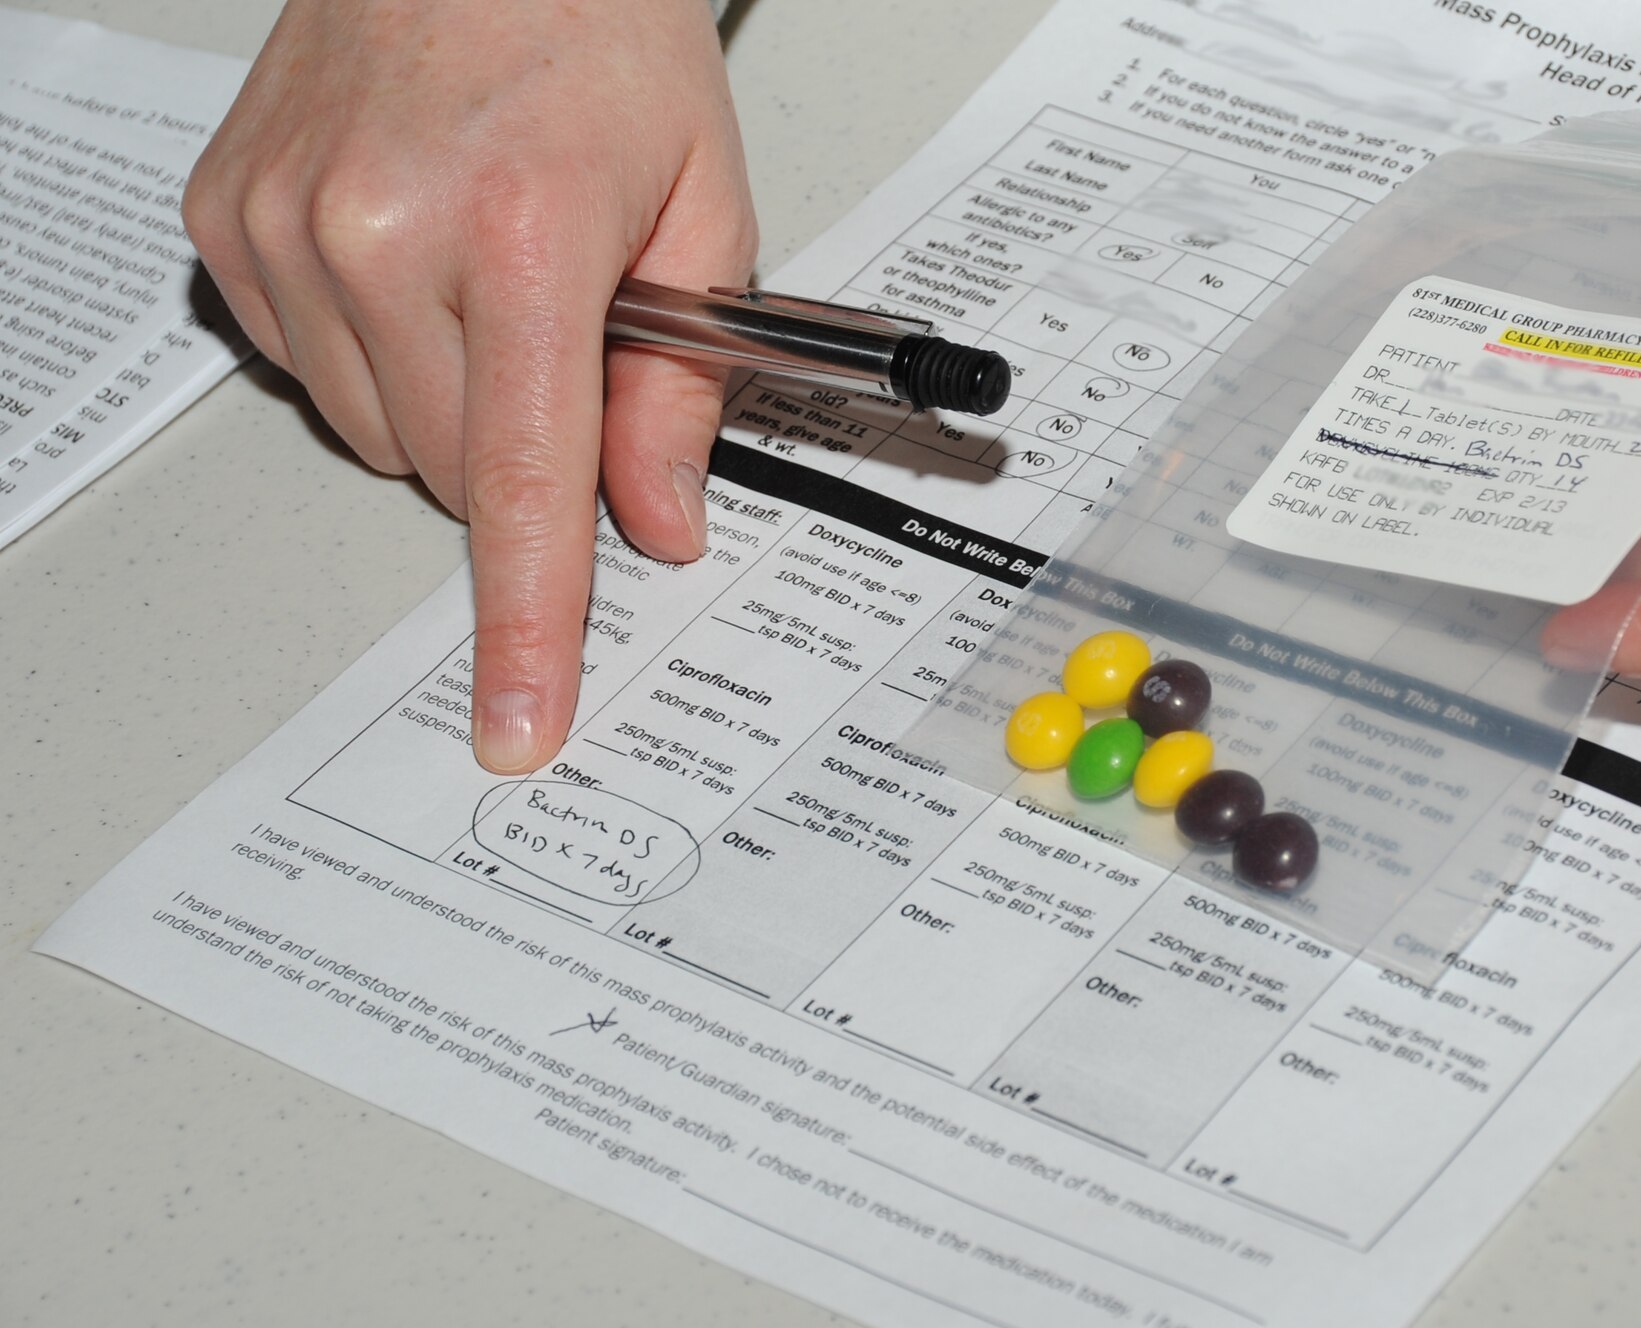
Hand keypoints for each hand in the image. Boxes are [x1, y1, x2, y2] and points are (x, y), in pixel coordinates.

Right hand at [184, 0, 756, 771]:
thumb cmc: (593, 27)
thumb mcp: (701, 199)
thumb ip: (685, 382)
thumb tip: (658, 522)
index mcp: (519, 230)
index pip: (524, 481)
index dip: (528, 620)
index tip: (517, 718)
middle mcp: (378, 232)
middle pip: (456, 476)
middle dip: (527, 447)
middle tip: (566, 331)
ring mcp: (285, 228)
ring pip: (381, 438)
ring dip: (450, 403)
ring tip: (492, 273)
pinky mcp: (229, 223)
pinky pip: (312, 372)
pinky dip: (377, 352)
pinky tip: (416, 259)